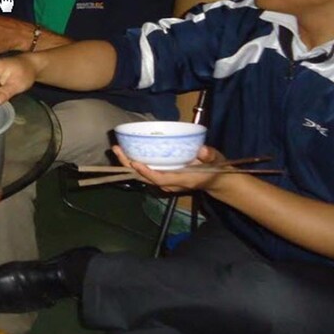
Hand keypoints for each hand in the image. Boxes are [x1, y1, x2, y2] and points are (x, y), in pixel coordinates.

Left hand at [112, 145, 228, 192]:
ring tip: (117, 149)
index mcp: (181, 180)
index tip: (135, 163)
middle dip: (129, 165)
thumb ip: (209, 156)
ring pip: (142, 176)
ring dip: (128, 164)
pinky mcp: (162, 178)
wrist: (215, 181)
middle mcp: (169, 183)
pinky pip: (145, 173)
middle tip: (117, 149)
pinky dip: (134, 165)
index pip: (160, 178)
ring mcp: (164, 182)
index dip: (146, 172)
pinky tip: (126, 153)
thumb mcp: (216, 161)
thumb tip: (203, 151)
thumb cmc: (215, 170)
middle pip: (145, 177)